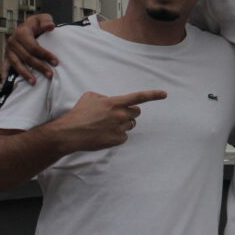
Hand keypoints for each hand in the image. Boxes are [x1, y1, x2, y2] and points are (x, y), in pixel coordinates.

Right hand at [3, 14, 57, 83]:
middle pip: (27, 57)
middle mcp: (12, 41)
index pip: (34, 47)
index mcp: (21, 32)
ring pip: (17, 64)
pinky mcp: (6, 56)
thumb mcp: (43, 19)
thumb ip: (46, 22)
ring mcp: (8, 50)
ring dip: (25, 74)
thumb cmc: (37, 24)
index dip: (45, 55)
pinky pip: (4, 67)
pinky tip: (6, 84)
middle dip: (39, 66)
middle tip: (50, 75)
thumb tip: (51, 26)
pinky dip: (5, 75)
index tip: (56, 62)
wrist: (27, 26)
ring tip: (34, 83)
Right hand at [51, 90, 166, 152]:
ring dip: (123, 124)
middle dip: (129, 113)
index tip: (164, 94)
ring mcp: (119, 128)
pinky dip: (118, 135)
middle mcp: (120, 115)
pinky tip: (105, 134)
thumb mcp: (91, 96)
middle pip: (136, 113)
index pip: (139, 97)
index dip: (153, 95)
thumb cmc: (79, 113)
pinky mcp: (116, 140)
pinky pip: (124, 137)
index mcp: (115, 102)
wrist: (70, 133)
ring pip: (130, 125)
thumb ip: (106, 97)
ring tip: (107, 125)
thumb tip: (111, 101)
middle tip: (117, 115)